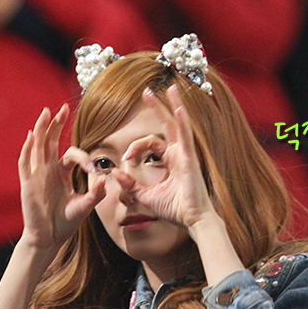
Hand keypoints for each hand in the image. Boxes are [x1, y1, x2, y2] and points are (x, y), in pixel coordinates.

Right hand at [19, 105, 106, 249]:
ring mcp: (36, 175)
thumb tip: (105, 179)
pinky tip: (33, 135)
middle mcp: (48, 171)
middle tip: (63, 108)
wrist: (49, 238)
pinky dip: (28, 149)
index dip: (84, 157)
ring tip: (46, 112)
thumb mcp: (85, 206)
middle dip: (56, 125)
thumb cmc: (65, 223)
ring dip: (42, 129)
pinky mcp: (28, 183)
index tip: (92, 168)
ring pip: (38, 147)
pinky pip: (26, 163)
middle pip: (50, 142)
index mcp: (61, 174)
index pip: (71, 155)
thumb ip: (95, 193)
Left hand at [110, 86, 216, 228]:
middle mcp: (180, 154)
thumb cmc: (175, 210)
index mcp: (172, 160)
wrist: (192, 220)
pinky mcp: (190, 160)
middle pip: (168, 125)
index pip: (151, 143)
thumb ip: (131, 185)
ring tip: (171, 88)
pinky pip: (186, 137)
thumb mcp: (146, 196)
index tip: (126, 157)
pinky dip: (182, 122)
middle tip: (146, 91)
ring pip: (180, 124)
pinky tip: (178, 109)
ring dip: (175, 105)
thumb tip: (115, 172)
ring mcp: (187, 155)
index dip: (135, 146)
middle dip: (158, 107)